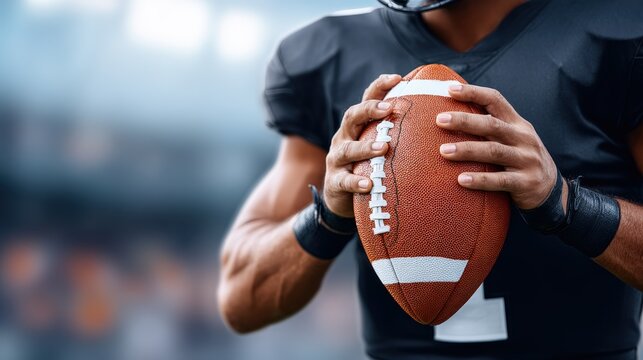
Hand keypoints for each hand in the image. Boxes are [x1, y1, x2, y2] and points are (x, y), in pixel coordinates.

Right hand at [323, 74, 401, 216]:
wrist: (342, 197)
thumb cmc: (369, 166)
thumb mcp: (380, 146)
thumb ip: (399, 133)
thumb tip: (437, 115)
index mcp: (358, 125)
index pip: (366, 99)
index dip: (379, 87)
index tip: (398, 78)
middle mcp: (344, 137)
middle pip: (352, 116)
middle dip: (369, 110)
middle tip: (389, 109)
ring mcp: (337, 159)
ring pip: (348, 149)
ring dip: (365, 147)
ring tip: (383, 147)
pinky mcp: (335, 182)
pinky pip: (344, 181)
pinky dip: (356, 182)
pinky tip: (369, 184)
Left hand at [436, 84, 560, 209]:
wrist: (550, 189)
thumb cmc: (518, 160)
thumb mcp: (510, 139)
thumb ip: (488, 127)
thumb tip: (449, 115)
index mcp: (516, 123)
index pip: (495, 100)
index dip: (473, 93)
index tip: (449, 89)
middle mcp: (523, 138)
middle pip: (492, 125)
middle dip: (465, 121)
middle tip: (439, 120)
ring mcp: (526, 160)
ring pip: (494, 151)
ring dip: (467, 150)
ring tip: (443, 151)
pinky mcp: (526, 183)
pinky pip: (500, 180)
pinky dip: (480, 180)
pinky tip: (460, 180)